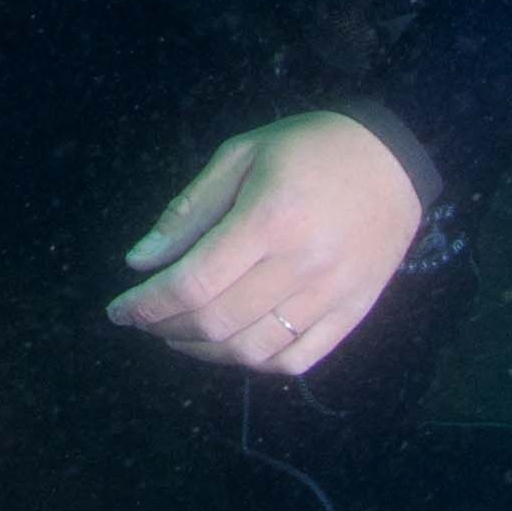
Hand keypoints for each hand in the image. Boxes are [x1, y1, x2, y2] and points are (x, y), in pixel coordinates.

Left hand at [106, 110, 423, 376]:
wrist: (393, 160)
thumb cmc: (308, 147)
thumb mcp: (240, 155)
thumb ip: (189, 211)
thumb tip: (140, 261)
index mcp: (269, 219)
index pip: (194, 282)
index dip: (147, 304)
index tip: (118, 310)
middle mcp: (301, 266)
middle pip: (218, 322)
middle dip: (166, 328)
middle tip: (144, 319)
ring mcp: (331, 296)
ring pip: (253, 350)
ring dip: (203, 352)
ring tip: (177, 334)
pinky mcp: (352, 314)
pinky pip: (296, 360)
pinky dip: (254, 363)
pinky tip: (231, 346)